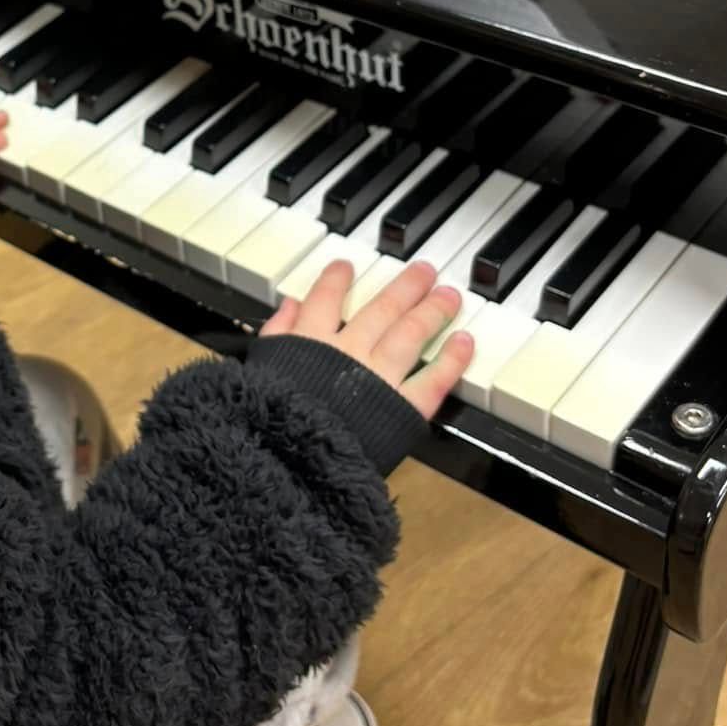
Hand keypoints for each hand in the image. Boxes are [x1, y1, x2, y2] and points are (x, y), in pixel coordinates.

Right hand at [260, 259, 472, 420]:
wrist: (291, 458)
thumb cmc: (271, 420)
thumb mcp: (261, 369)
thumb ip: (274, 334)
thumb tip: (286, 305)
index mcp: (309, 343)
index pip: (324, 299)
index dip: (336, 279)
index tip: (345, 266)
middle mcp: (348, 351)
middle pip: (382, 309)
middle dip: (405, 286)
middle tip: (424, 271)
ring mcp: (378, 377)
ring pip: (411, 333)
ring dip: (432, 311)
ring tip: (449, 295)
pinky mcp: (401, 408)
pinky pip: (433, 379)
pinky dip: (452, 360)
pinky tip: (465, 342)